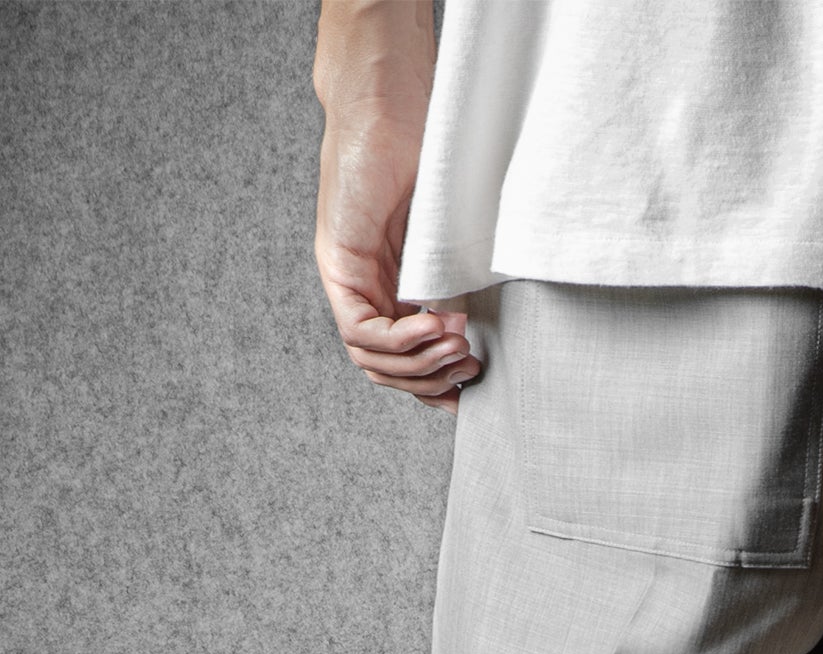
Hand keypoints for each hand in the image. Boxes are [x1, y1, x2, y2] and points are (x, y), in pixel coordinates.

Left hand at [314, 96, 476, 409]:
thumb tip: (483, 325)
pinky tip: (436, 326)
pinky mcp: (339, 260)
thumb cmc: (427, 149)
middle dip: (430, 380)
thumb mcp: (450, 232)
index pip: (399, 358)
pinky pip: (359, 327)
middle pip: (383, 368)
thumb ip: (455, 276)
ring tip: (460, 346)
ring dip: (419, 364)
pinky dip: (402, 338)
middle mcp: (362, 284)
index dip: (433, 383)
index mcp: (388, 282)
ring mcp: (347, 274)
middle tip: (470, 366)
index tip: (472, 383)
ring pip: (369, 357)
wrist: (392, 99)